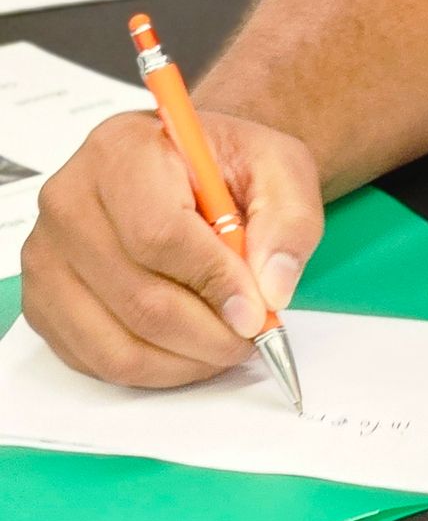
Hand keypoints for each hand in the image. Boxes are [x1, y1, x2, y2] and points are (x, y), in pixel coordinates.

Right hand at [20, 108, 323, 387]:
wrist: (186, 170)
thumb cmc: (225, 167)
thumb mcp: (280, 167)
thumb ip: (289, 221)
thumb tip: (271, 288)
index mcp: (122, 150)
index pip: (158, 234)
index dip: (214, 282)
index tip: (258, 309)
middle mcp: (69, 201)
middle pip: (138, 297)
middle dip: (208, 333)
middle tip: (253, 337)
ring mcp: (47, 255)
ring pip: (118, 342)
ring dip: (186, 360)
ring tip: (226, 342)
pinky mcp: (45, 301)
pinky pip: (100, 360)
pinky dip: (156, 370)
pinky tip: (190, 347)